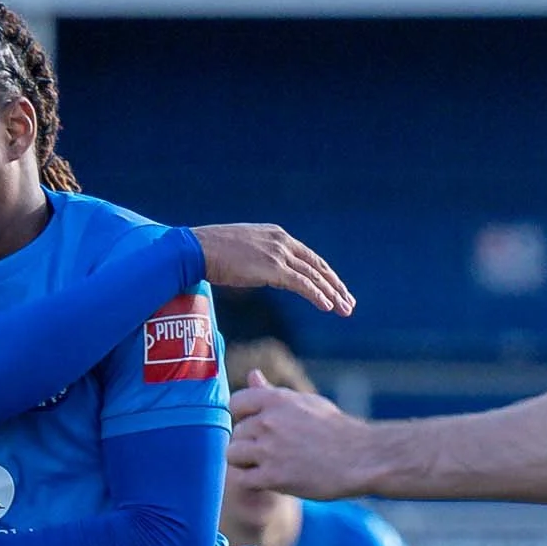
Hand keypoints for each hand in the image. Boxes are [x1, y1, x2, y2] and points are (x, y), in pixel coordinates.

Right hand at [192, 223, 353, 315]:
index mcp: (277, 235)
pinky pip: (302, 284)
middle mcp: (282, 242)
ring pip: (314, 276)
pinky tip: (328, 307)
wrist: (197, 249)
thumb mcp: (244, 252)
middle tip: (349, 303)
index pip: (310, 258)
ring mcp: (278, 253)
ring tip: (344, 310)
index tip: (338, 290)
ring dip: (332, 295)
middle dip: (336, 286)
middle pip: (318, 266)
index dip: (326, 276)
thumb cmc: (213, 252)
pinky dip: (317, 296)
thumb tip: (266, 273)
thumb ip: (261, 260)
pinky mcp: (272, 267)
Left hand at [228, 381, 376, 500]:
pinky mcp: (273, 477)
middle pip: (237, 433)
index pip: (236, 403)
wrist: (362, 459)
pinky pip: (242, 479)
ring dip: (246, 463)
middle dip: (250, 443)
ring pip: (232, 455)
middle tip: (273, 453)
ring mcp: (269, 450)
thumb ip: (274, 393)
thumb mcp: (307, 403)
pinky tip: (270, 480)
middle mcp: (268, 422)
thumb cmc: (338, 430)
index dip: (244, 417)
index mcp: (276, 400)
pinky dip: (252, 481)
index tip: (260, 429)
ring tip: (268, 467)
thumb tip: (252, 375)